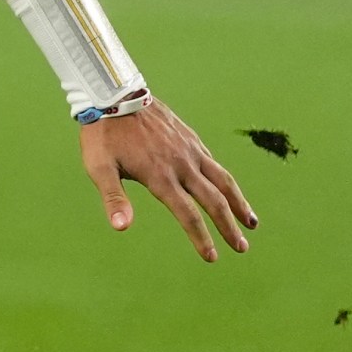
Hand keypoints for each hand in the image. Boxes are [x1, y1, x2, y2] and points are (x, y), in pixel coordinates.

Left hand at [81, 98, 257, 262]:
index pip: (188, 214)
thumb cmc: (103, 135)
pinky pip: (213, 162)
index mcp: (160, 176)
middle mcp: (182, 164)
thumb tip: (121, 227)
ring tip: (252, 223)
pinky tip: (228, 189)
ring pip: (223, 180)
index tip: (212, 257)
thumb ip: (112, 198)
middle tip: (242, 248)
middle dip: (229, 227)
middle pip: (214, 201)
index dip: (201, 238)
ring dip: (239, 203)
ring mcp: (189, 149)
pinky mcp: (190, 137)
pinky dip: (225, 180)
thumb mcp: (99, 168)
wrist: (114, 94)